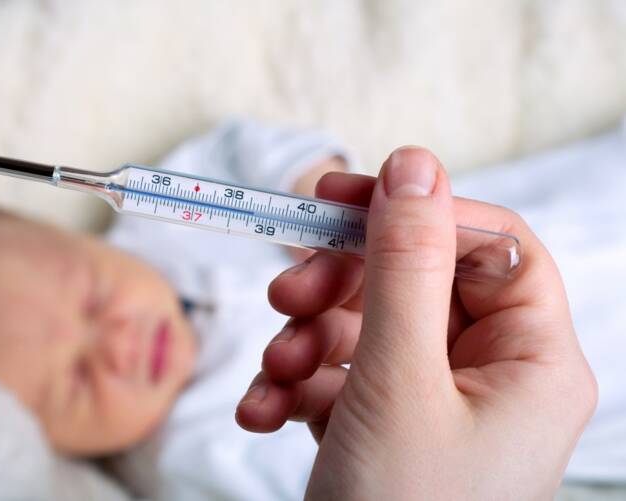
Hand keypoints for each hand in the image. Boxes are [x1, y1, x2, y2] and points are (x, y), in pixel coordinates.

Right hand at [236, 147, 596, 499]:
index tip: (340, 196)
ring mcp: (432, 405)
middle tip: (286, 288)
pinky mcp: (383, 428)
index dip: (417, 209)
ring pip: (365, 329)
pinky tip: (264, 411)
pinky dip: (295, 385)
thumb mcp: (397, 380)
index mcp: (530, 362)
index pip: (488, 246)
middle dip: (340, 286)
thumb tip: (414, 165)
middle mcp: (489, 378)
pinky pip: (340, 377)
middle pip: (414, 284)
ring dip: (305, 340)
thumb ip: (405, 266)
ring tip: (273, 370)